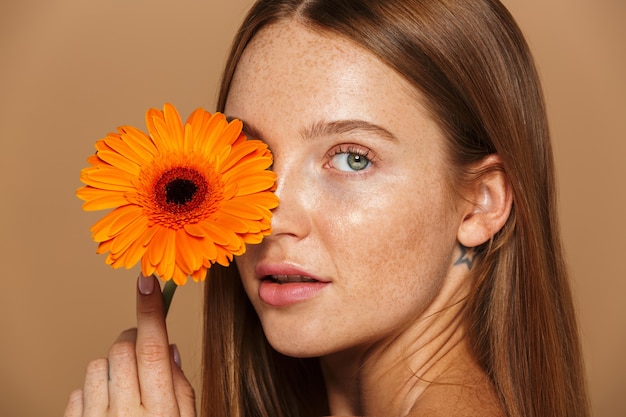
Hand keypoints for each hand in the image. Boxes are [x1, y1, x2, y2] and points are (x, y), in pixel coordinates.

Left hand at [64, 274, 195, 416]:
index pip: (153, 349)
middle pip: (123, 350)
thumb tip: (169, 350)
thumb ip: (182, 391)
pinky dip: (91, 396)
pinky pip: (76, 392)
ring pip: (97, 366)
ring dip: (111, 372)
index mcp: (160, 413)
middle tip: (142, 362)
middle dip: (133, 345)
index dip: (150, 310)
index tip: (147, 282)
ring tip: (122, 395)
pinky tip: (105, 411)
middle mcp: (125, 415)